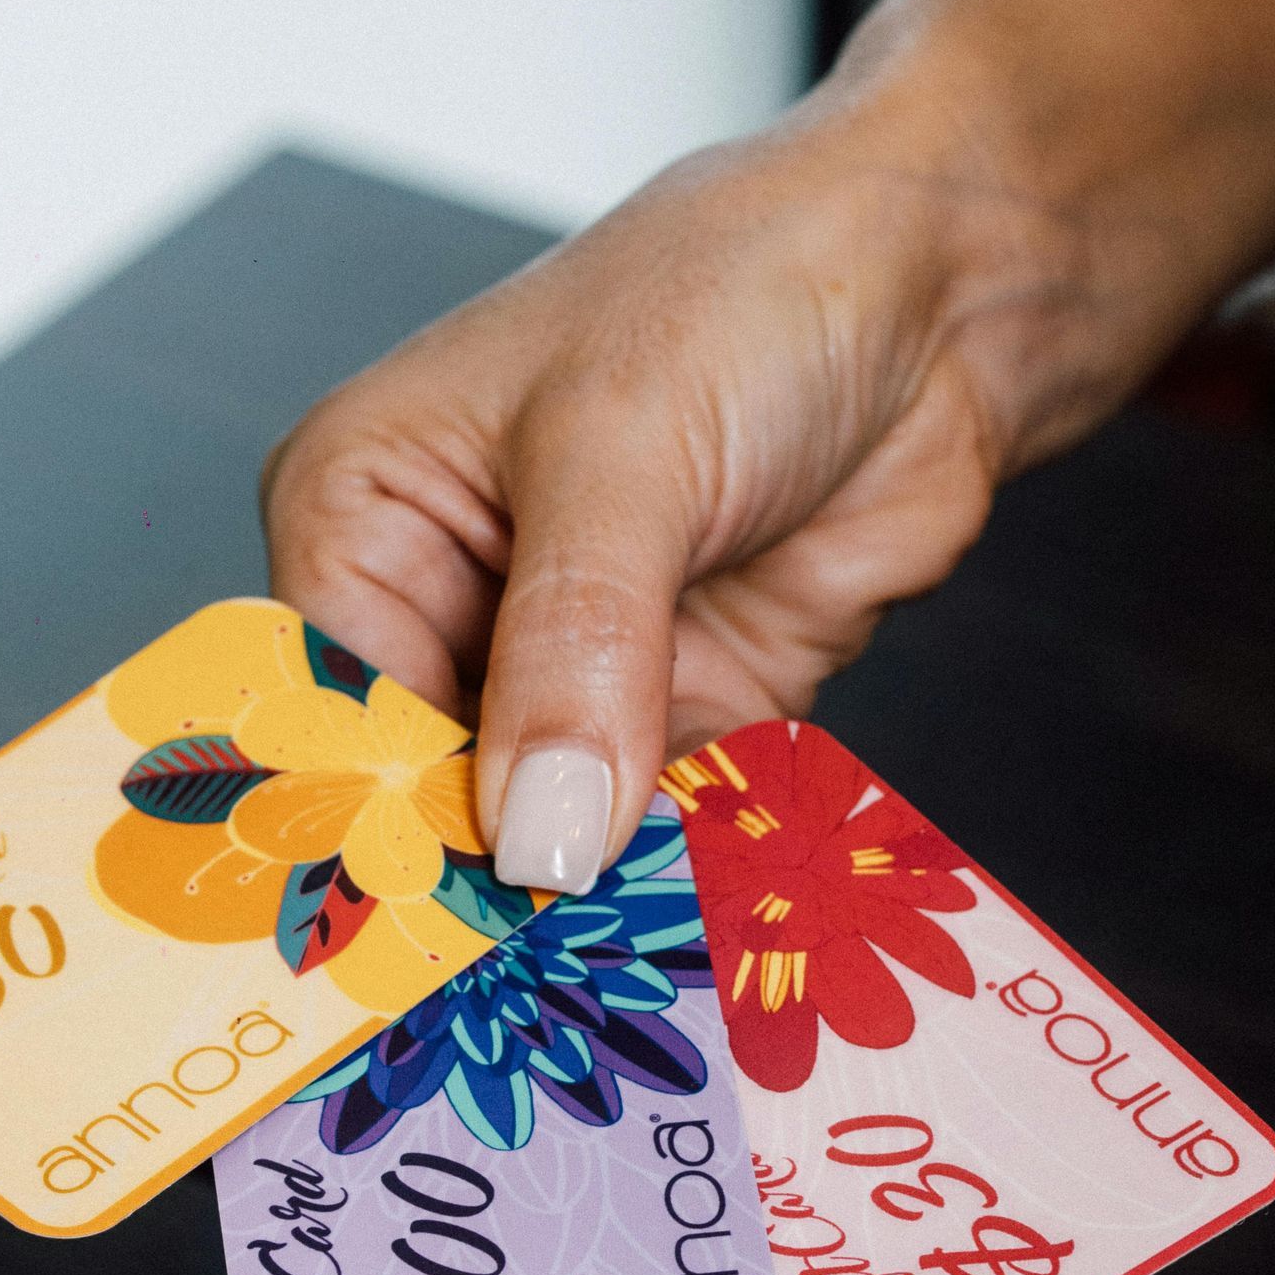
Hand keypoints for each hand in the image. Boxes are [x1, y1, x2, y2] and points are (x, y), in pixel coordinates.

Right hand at [263, 0, 1274, 893]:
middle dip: (484, 881)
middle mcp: (441, 601)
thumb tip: (535, 840)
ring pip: (544, 832)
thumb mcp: (626, 452)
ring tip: (606, 978)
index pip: (326, 711)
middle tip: (522, 989)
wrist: (948, 286)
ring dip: (587, 899)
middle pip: (425, 794)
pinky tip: (691, 932)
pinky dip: (677, 880)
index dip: (373, 825)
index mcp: (361, 511)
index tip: (431, 940)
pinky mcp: (675, 716)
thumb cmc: (749, 290)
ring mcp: (562, 671)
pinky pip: (654, 834)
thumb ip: (573, 651)